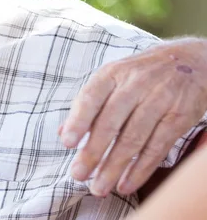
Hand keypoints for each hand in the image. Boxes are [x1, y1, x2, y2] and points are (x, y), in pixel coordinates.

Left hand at [59, 37, 206, 196]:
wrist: (188, 61)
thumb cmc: (139, 74)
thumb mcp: (112, 77)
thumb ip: (88, 103)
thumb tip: (62, 133)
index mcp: (112, 73)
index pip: (91, 97)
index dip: (78, 121)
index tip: (67, 143)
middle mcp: (134, 85)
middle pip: (110, 123)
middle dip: (93, 152)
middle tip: (78, 174)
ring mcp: (158, 100)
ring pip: (133, 139)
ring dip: (114, 167)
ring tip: (99, 187)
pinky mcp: (178, 117)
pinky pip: (157, 147)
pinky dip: (140, 169)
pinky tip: (126, 184)